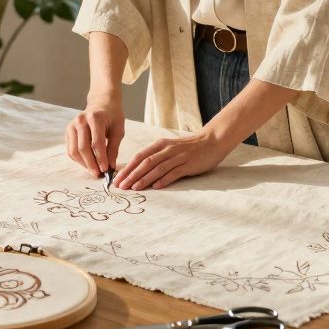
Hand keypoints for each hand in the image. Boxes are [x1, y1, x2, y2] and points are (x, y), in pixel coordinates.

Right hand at [65, 95, 123, 178]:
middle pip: (83, 148)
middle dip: (91, 164)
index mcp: (95, 118)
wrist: (101, 103)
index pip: (96, 143)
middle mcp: (80, 120)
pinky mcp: (68, 131)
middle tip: (98, 174)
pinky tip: (87, 163)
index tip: (106, 170)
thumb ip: (114, 148)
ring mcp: (72, 125)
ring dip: (84, 164)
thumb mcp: (118, 130)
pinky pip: (70, 150)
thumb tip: (110, 166)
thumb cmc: (112, 116)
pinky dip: (78, 159)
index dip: (101, 158)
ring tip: (94, 170)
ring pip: (74, 151)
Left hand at [112, 130, 230, 190]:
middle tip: (121, 186)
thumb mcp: (170, 148)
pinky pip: (174, 172)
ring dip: (144, 178)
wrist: (212, 140)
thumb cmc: (189, 147)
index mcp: (160, 145)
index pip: (139, 157)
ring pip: (157, 168)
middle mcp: (167, 150)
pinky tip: (156, 187)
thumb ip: (156, 157)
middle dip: (131, 175)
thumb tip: (139, 171)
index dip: (127, 168)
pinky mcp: (189, 164)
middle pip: (145, 163)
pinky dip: (164, 180)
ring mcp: (178, 157)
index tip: (117, 179)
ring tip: (134, 188)